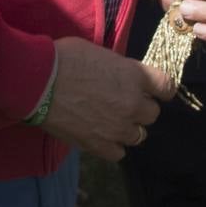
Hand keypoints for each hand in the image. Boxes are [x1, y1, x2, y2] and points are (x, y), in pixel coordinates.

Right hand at [39, 36, 173, 161]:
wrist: (38, 81)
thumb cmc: (65, 58)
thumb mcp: (101, 54)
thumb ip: (120, 70)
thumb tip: (123, 77)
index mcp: (135, 76)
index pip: (167, 87)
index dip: (159, 89)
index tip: (152, 89)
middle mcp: (133, 104)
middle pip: (152, 114)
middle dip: (141, 108)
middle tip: (122, 102)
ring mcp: (118, 128)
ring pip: (138, 135)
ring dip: (128, 127)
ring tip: (110, 120)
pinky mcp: (100, 145)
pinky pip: (119, 153)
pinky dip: (113, 145)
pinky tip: (101, 135)